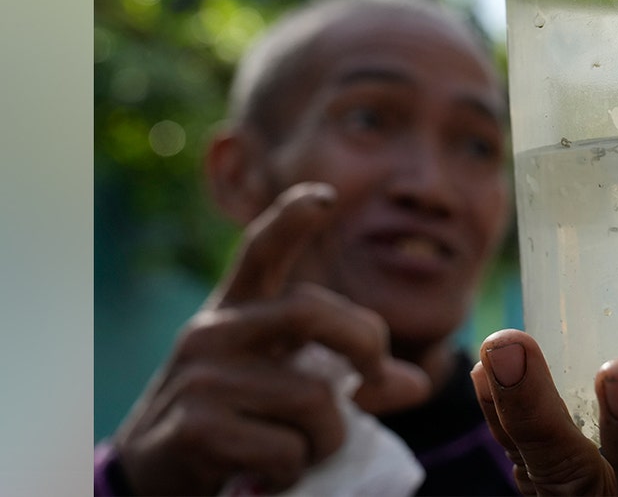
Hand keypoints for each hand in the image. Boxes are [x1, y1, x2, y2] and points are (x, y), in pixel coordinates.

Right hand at [113, 183, 430, 495]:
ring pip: (313, 399)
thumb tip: (418, 382)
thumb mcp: (286, 392)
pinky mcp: (195, 427)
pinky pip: (286, 449)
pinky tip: (265, 473)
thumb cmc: (233, 427)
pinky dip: (293, 471)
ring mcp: (201, 376)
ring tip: (297, 452)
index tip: (323, 198)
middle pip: (310, 310)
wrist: (151, 482)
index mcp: (236, 312)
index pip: (261, 251)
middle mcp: (214, 331)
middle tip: (375, 380)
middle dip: (364, 342)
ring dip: (326, 439)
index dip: (291, 220)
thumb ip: (349, 382)